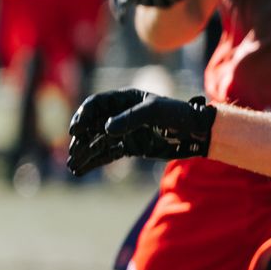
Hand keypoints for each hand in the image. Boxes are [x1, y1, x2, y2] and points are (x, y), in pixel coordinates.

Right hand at [67, 88, 216, 174]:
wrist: (197, 134)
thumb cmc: (178, 116)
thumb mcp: (155, 112)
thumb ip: (130, 119)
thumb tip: (106, 130)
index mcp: (125, 100)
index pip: (96, 104)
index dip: (83, 115)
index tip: (76, 129)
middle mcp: (120, 115)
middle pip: (92, 125)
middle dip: (80, 138)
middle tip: (72, 151)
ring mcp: (123, 132)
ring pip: (97, 142)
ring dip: (84, 153)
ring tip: (73, 166)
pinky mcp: (128, 147)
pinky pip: (106, 154)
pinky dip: (94, 162)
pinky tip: (81, 170)